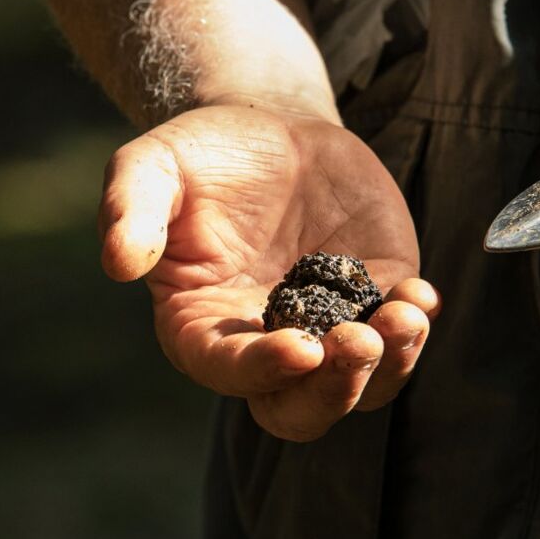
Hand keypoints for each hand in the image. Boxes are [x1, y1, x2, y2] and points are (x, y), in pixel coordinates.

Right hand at [100, 103, 439, 440]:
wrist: (266, 130)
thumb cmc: (199, 157)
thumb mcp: (151, 169)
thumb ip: (130, 211)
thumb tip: (119, 263)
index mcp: (203, 329)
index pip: (231, 370)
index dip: (264, 369)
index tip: (301, 346)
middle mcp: (265, 344)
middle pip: (301, 408)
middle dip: (335, 390)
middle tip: (358, 342)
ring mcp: (325, 326)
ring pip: (363, 384)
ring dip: (389, 363)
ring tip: (406, 314)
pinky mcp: (373, 297)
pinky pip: (399, 335)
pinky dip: (415, 325)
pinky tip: (420, 295)